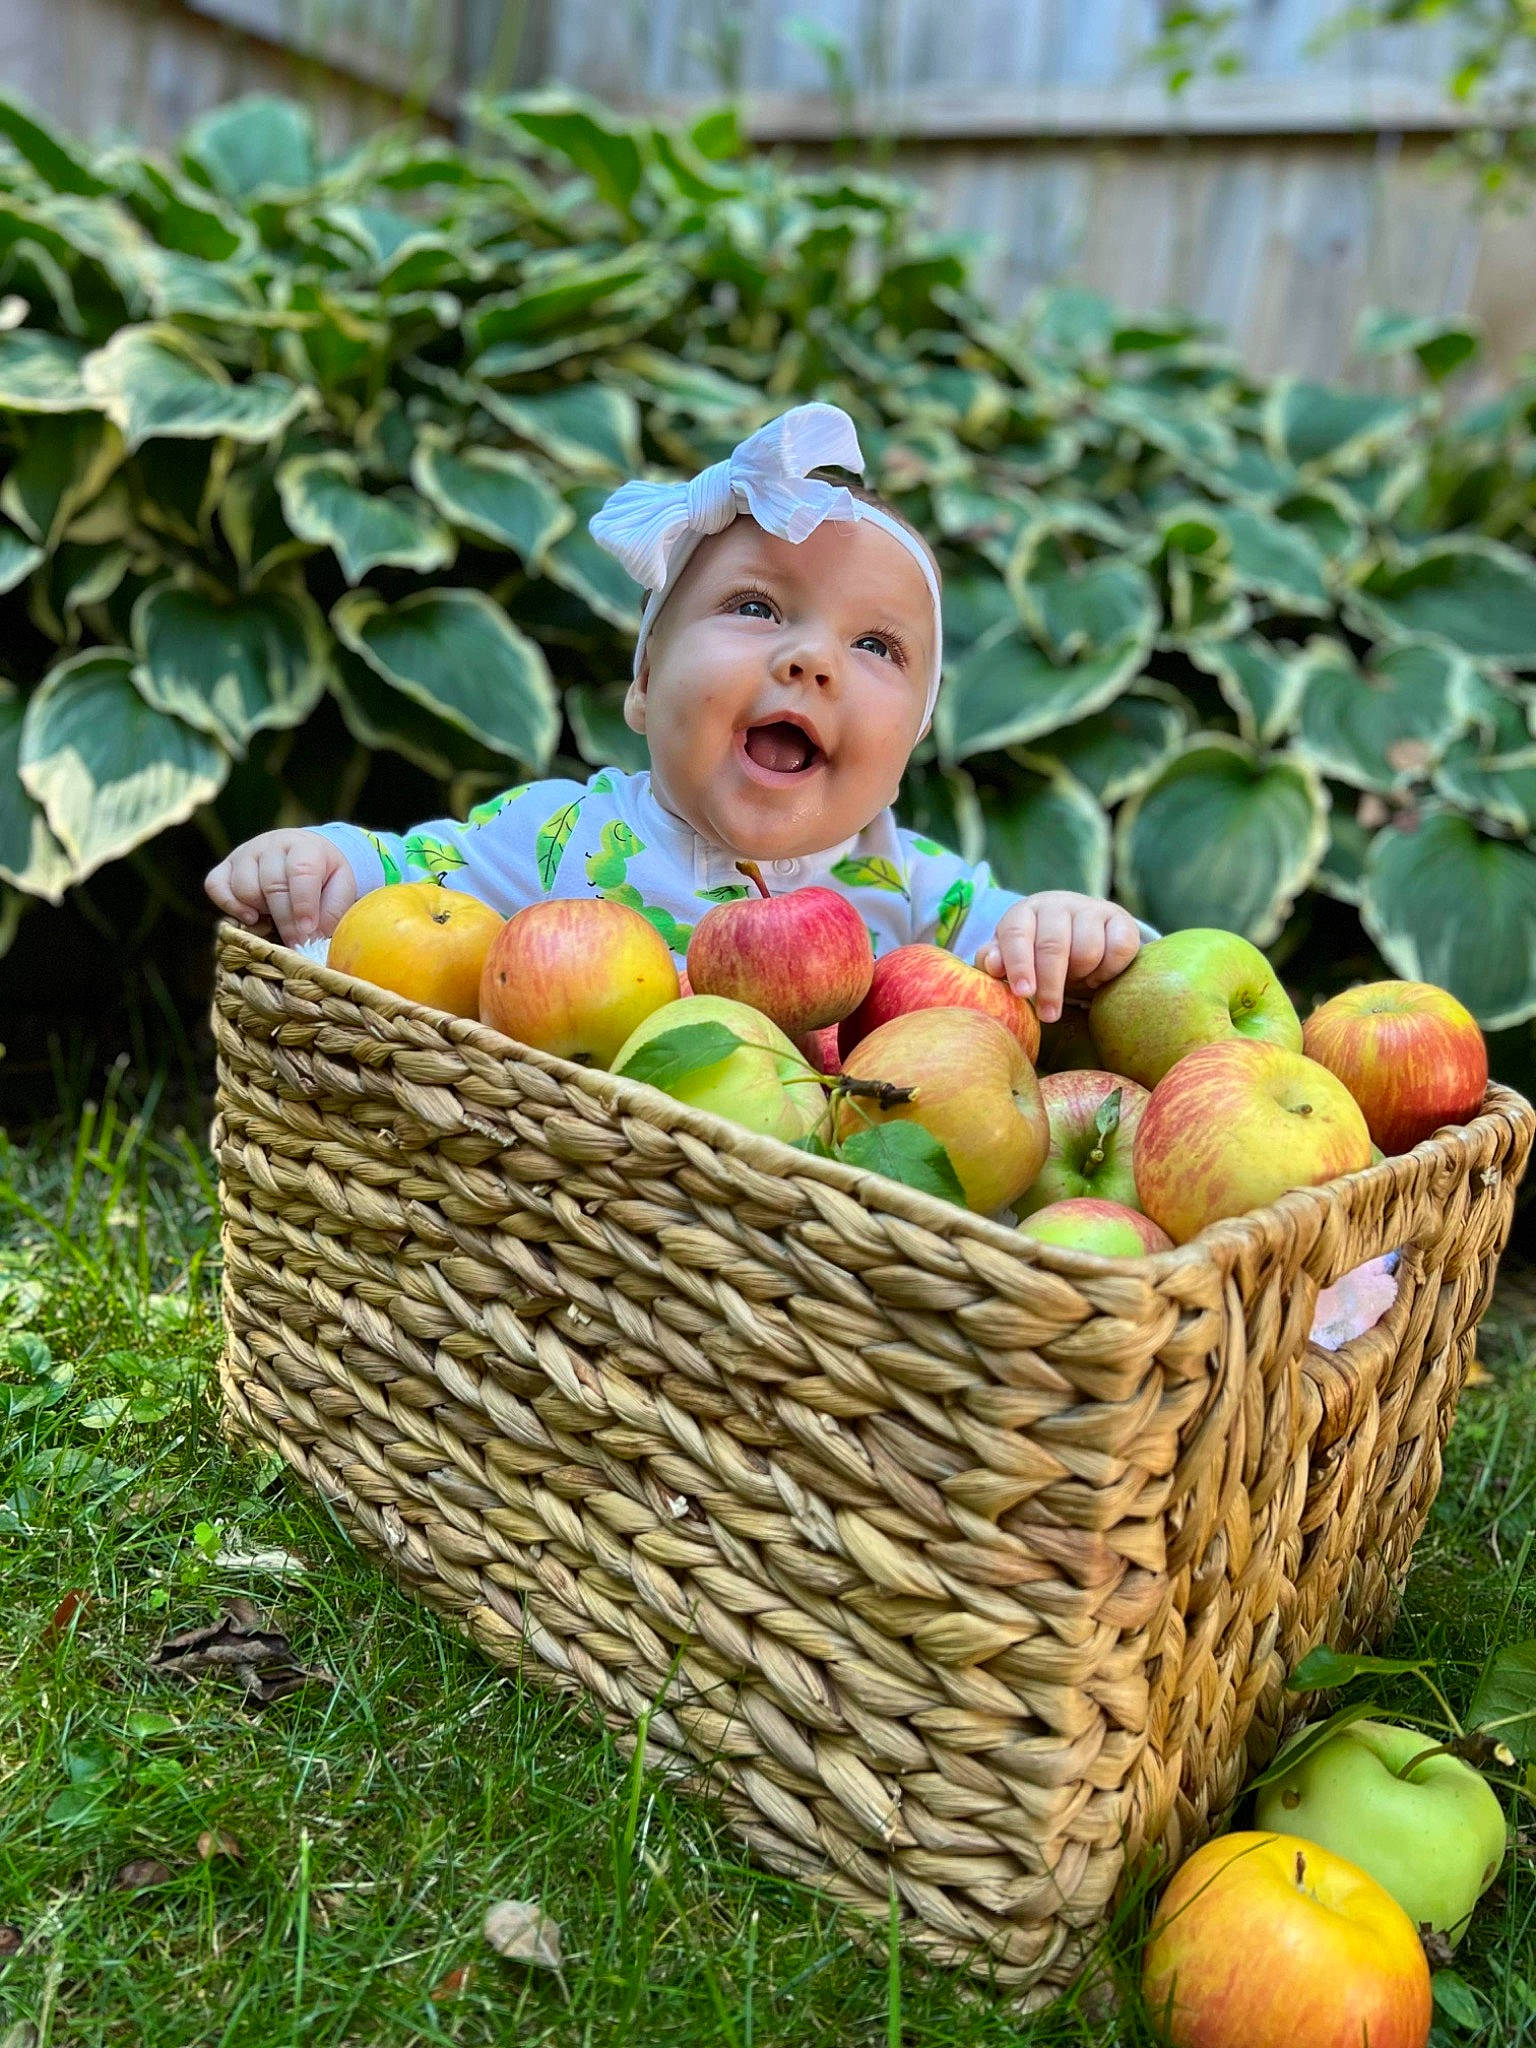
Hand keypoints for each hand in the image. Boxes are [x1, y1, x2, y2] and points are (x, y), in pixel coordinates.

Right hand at [204, 829, 356, 945]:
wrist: (305, 855)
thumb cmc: (325, 877)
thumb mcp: (341, 888)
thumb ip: (332, 911)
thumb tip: (314, 938)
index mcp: (305, 846)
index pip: (301, 872)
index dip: (303, 904)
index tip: (308, 931)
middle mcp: (272, 845)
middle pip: (272, 885)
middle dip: (285, 920)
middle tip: (296, 943)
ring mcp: (245, 853)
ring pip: (244, 888)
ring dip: (260, 911)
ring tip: (276, 918)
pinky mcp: (226, 866)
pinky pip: (215, 886)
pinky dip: (229, 906)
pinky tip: (250, 918)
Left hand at [976, 892, 1140, 1023]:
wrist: (1078, 933)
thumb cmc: (1036, 952)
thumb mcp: (1011, 957)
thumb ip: (994, 961)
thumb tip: (992, 964)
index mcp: (1025, 912)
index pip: (1017, 934)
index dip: (1019, 965)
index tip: (1024, 993)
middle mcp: (1057, 904)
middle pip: (1053, 946)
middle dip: (1050, 985)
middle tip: (1048, 1016)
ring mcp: (1090, 908)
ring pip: (1088, 950)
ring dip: (1081, 976)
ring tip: (1073, 983)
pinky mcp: (1120, 918)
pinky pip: (1119, 949)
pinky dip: (1108, 971)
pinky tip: (1097, 977)